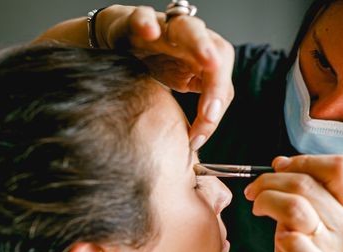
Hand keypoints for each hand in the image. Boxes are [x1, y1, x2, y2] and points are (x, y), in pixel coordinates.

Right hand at [98, 5, 234, 149]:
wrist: (120, 41)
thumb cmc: (156, 62)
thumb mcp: (179, 88)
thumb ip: (193, 109)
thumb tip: (197, 143)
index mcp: (205, 61)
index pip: (222, 86)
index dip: (214, 113)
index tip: (197, 138)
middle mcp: (193, 42)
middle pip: (219, 52)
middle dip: (219, 82)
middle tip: (211, 112)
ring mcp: (167, 28)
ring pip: (189, 29)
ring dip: (201, 44)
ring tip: (208, 61)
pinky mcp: (137, 21)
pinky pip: (143, 17)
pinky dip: (146, 23)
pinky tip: (149, 32)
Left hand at [243, 155, 342, 251]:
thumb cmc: (302, 249)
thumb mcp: (310, 214)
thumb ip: (302, 187)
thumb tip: (280, 162)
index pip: (341, 167)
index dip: (305, 161)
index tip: (280, 167)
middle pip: (306, 183)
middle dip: (270, 181)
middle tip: (253, 190)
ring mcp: (332, 248)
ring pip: (295, 205)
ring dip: (266, 200)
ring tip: (257, 207)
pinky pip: (290, 238)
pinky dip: (276, 232)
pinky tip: (274, 238)